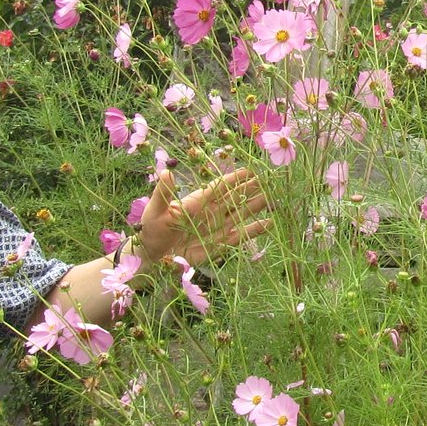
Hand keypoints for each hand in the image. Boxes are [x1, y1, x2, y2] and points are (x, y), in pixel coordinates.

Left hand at [137, 167, 271, 269]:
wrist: (153, 256)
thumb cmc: (151, 230)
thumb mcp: (156, 210)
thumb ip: (164, 193)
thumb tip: (166, 172)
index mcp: (198, 200)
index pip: (221, 186)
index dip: (236, 178)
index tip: (252, 170)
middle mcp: (212, 211)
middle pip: (236, 197)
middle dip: (253, 189)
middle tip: (271, 180)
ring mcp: (218, 226)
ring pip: (242, 212)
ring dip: (257, 205)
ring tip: (275, 198)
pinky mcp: (221, 243)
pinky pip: (242, 235)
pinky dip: (255, 230)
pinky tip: (269, 223)